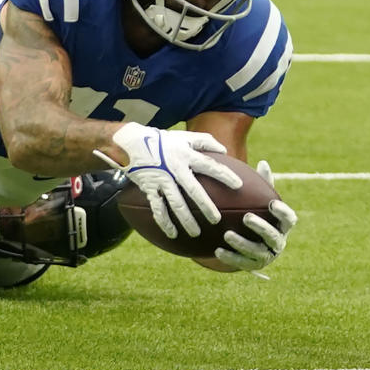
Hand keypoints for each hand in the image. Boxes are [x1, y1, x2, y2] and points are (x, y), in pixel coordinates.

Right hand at [93, 122, 241, 238]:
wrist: (131, 142)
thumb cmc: (162, 140)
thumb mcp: (184, 136)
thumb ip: (205, 142)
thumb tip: (224, 151)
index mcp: (185, 155)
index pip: (209, 165)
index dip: (224, 175)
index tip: (238, 185)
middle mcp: (175, 169)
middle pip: (193, 190)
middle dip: (205, 205)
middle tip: (216, 219)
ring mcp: (161, 180)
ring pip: (175, 203)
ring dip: (186, 219)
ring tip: (196, 233)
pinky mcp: (150, 188)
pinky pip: (157, 208)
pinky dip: (164, 221)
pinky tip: (172, 233)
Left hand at [214, 160, 296, 272]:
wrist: (246, 239)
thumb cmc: (254, 212)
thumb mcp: (257, 199)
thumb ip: (262, 184)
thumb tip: (263, 162)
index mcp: (282, 225)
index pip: (290, 219)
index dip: (283, 213)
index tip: (271, 204)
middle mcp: (278, 241)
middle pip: (274, 237)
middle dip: (261, 228)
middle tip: (246, 217)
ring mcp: (267, 255)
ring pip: (257, 252)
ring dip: (242, 243)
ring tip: (227, 234)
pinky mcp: (253, 265)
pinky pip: (243, 263)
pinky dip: (231, 257)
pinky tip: (217, 250)